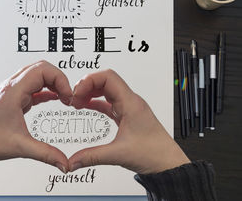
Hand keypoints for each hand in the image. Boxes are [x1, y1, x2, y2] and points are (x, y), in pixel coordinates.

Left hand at [0, 61, 72, 172]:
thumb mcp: (21, 147)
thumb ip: (46, 154)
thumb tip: (64, 162)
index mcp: (12, 92)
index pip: (42, 70)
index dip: (60, 79)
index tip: (67, 95)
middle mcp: (11, 87)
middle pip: (41, 68)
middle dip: (58, 79)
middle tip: (67, 95)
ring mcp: (12, 90)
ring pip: (37, 73)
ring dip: (52, 82)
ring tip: (63, 97)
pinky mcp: (14, 96)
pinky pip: (33, 84)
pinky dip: (46, 88)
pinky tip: (54, 98)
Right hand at [69, 69, 189, 174]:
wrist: (168, 163)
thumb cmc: (154, 154)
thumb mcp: (119, 154)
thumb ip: (92, 156)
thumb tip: (73, 161)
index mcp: (131, 103)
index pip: (108, 77)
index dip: (89, 81)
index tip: (77, 93)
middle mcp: (131, 102)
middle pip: (106, 80)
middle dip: (87, 86)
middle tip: (74, 99)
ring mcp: (129, 108)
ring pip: (107, 90)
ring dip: (91, 92)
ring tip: (77, 102)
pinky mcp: (127, 115)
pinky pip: (109, 102)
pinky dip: (96, 102)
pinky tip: (87, 106)